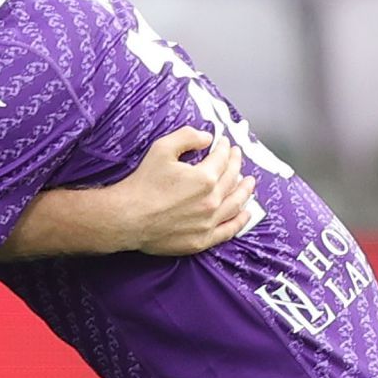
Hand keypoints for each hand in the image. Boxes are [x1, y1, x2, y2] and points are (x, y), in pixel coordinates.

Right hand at [112, 127, 257, 255]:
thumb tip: (207, 138)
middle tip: (237, 157)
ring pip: (236, 204)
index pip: (222, 159)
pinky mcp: (202, 240)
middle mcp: (212, 201)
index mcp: (204, 178)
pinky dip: (240, 220)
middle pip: (232, 179)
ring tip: (250, 182)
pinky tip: (246, 213)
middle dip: (237, 164)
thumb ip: (187, 137)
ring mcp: (209, 222)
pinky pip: (229, 230)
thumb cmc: (142, 184)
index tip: (224, 144)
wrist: (127, 218)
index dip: (225, 148)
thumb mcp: (161, 149)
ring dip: (245, 191)